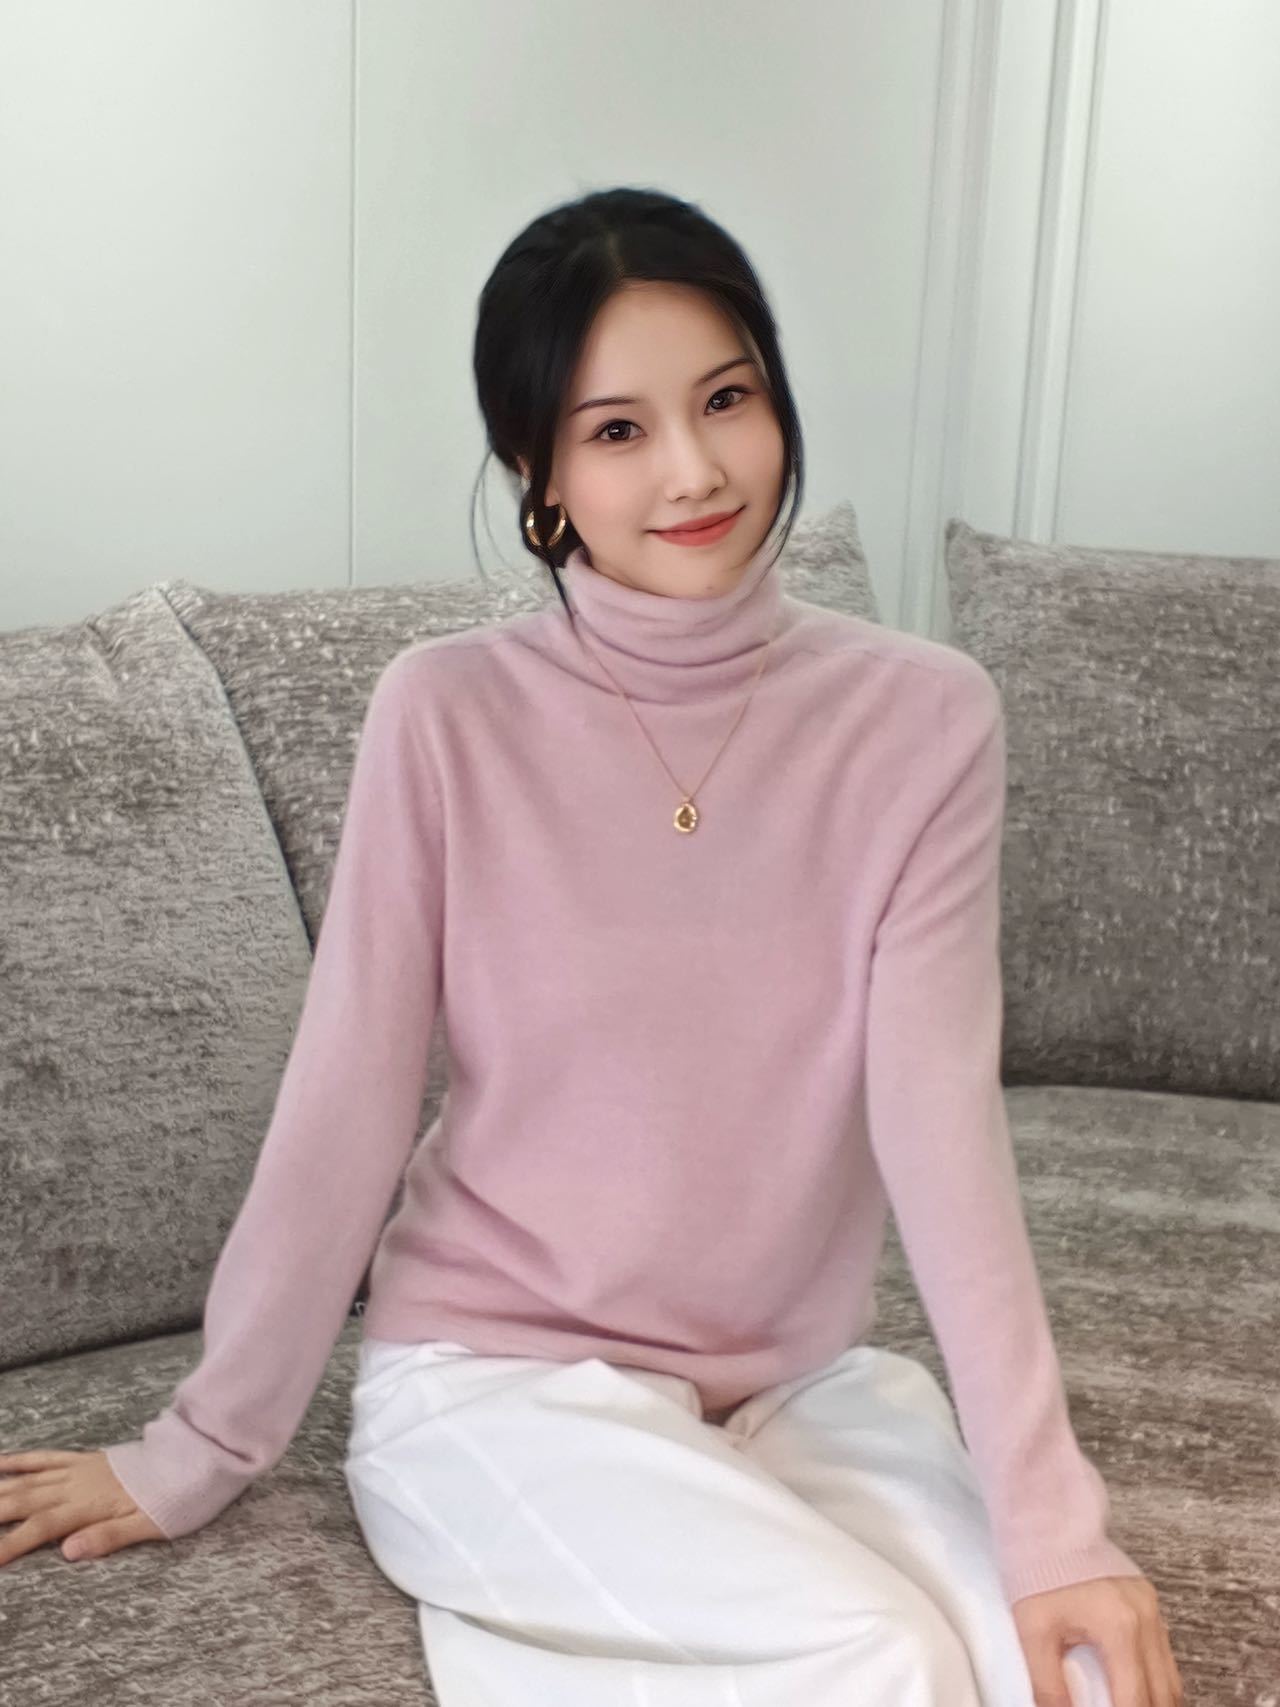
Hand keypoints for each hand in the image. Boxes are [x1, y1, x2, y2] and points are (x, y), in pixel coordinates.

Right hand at [0, 1449, 166, 1566]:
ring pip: (28, 1480)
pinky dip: (21, 1460)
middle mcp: (76, 1486)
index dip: (11, 1544)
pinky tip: (1, 1462)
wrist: (192, 1459)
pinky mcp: (84, 1460)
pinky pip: (47, 1457)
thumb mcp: (148, 1525)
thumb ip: (108, 1536)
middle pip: (23, 1501)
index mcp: (89, 1506)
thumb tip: (69, 1551)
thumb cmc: (173, 1499)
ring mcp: (78, 1470)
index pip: (40, 1528)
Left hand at [1012, 1575, 1182, 1706]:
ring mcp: (1152, 1610)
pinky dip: (1156, 1679)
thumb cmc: (1040, 1571)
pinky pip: (1164, 1654)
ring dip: (1155, 1700)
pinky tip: (1138, 1688)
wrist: (1048, 1525)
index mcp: (1119, 1628)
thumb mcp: (1033, 1632)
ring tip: (1131, 1705)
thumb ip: (1048, 1684)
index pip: (1134, 1700)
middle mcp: (1145, 1620)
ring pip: (1170, 1677)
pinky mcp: (1149, 1602)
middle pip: (1162, 1694)